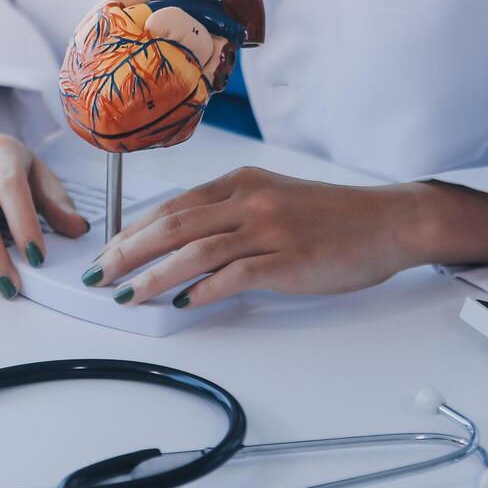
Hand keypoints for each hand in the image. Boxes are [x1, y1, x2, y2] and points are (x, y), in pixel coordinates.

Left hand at [88, 167, 487, 307]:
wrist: (386, 222)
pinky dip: (201, 291)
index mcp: (240, 183)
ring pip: (194, 251)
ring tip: (127, 295)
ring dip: (153, 276)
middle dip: (128, 252)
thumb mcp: (273, 199)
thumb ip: (229, 216)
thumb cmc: (331, 216)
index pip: (172, 205)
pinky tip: (181, 304)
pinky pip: (233, 276)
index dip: (133, 229)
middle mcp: (249, 201)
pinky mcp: (287, 261)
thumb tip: (181, 246)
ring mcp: (268, 230)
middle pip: (172, 225)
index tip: (108, 251)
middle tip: (101, 274)